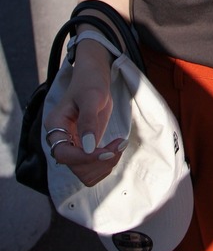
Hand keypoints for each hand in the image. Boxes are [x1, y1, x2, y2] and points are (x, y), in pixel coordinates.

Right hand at [44, 39, 126, 185]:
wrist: (95, 78)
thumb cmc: (91, 82)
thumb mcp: (92, 97)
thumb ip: (88, 122)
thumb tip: (89, 148)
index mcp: (56, 125)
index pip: (63, 154)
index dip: (85, 158)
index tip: (108, 151)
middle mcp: (61, 139)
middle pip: (75, 167)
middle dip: (99, 161)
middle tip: (118, 145)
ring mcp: (73, 145)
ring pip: (85, 172)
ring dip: (105, 164)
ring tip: (119, 145)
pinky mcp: (85, 147)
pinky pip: (94, 166)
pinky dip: (108, 162)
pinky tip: (117, 146)